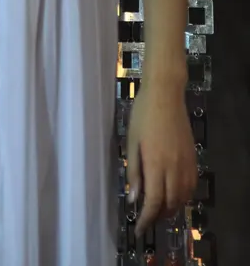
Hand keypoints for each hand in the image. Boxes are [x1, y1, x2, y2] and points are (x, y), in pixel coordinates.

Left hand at [127, 82, 196, 236]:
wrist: (165, 95)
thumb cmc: (142, 115)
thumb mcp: (132, 142)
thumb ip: (134, 172)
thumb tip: (133, 199)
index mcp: (156, 164)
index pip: (154, 202)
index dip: (146, 219)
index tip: (139, 228)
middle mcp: (174, 168)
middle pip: (170, 204)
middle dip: (158, 216)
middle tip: (146, 218)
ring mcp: (186, 163)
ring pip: (183, 197)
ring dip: (171, 208)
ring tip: (158, 209)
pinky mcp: (193, 157)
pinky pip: (191, 186)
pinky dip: (183, 196)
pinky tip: (173, 194)